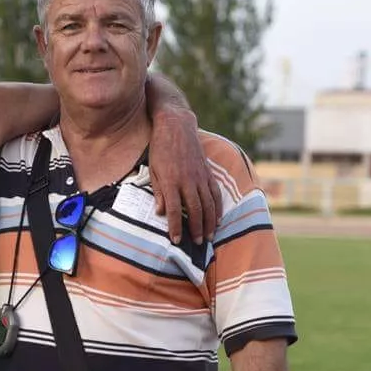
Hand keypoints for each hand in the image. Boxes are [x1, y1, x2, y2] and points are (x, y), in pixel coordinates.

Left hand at [148, 109, 222, 244]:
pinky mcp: (207, 172)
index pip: (173, 210)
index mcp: (170, 181)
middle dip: (196, 229)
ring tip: (209, 236)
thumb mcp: (152, 170)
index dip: (175, 227)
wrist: (176, 126)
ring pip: (208, 204)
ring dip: (209, 222)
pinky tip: (217, 219)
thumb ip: (158, 192)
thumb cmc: (160, 149)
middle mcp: (187, 181)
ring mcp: (200, 176)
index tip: (177, 240)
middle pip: (194, 210)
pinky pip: (215, 193)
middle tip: (198, 243)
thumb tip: (159, 212)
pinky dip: (218, 208)